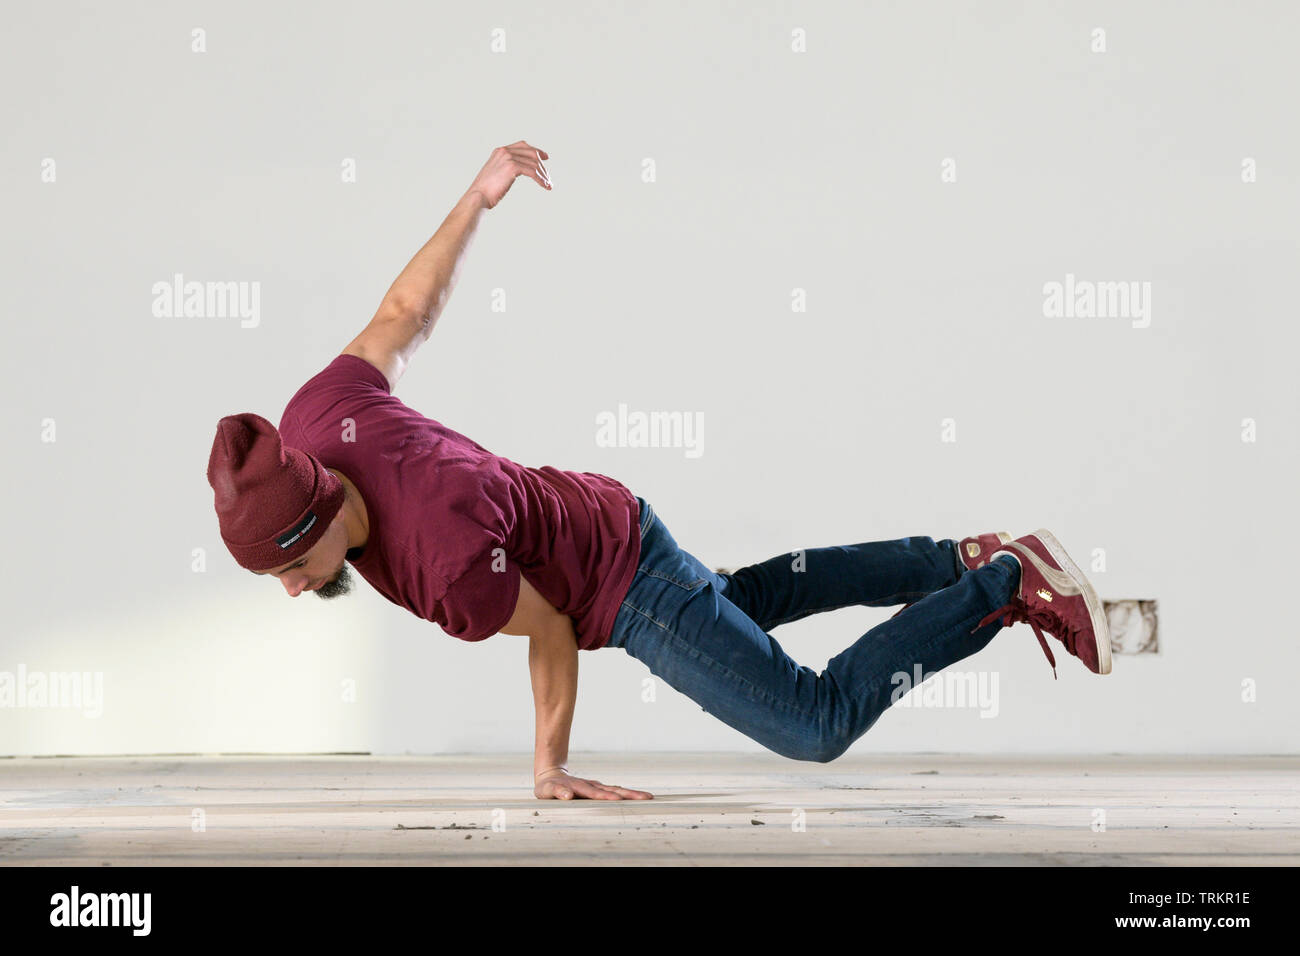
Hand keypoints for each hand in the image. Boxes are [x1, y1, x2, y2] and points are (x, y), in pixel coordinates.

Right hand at [466, 141, 551, 208]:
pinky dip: (541, 179)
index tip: (545, 157)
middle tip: (548, 177)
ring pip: (534, 164)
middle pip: (531, 153)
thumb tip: (516, 171)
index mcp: (500, 151)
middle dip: (542, 165)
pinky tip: (545, 186)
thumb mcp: (495, 174)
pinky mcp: (512, 167)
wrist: (478, 197)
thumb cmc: (485, 191)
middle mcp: (504, 151)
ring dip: (543, 175)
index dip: (536, 150)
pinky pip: (533, 172)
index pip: (523, 146)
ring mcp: (508, 158)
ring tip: (548, 185)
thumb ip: (505, 168)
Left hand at [534, 770, 652, 799]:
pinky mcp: (597, 788)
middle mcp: (591, 786)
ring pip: (616, 789)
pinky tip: (634, 796)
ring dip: (630, 794)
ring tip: (646, 797)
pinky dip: (624, 793)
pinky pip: (613, 790)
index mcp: (580, 788)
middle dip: (629, 795)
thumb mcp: (547, 790)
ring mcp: (595, 786)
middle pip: (613, 790)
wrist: (551, 774)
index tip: (618, 799)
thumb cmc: (548, 787)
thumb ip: (557, 792)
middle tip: (645, 798)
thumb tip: (567, 796)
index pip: (596, 794)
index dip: (606, 797)